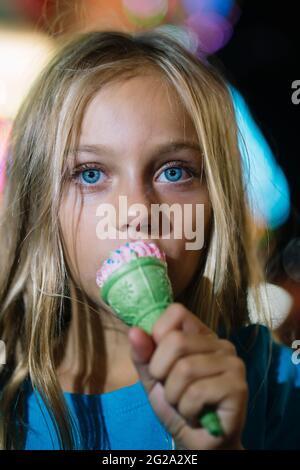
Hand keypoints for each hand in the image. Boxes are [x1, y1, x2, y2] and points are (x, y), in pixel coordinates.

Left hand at [128, 303, 247, 449]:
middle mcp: (220, 343)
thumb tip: (134, 331)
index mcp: (200, 334)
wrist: (198, 443)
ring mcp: (233, 363)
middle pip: (176, 340)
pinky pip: (197, 392)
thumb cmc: (177, 404)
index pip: (176, 312)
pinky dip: (187, 409)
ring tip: (184, 404)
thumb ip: (143, 354)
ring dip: (173, 395)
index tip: (159, 362)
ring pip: (185, 369)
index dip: (157, 336)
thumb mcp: (153, 377)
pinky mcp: (238, 386)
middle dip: (161, 373)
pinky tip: (197, 413)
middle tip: (172, 390)